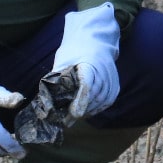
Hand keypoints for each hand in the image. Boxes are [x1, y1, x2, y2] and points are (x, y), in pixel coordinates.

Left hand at [48, 3, 121, 118]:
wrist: (95, 41)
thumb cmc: (75, 51)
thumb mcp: (62, 61)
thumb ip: (57, 79)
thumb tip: (47, 100)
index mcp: (89, 64)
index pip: (87, 85)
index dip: (80, 101)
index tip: (73, 114)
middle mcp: (104, 72)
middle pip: (92, 97)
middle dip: (79, 110)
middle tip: (65, 121)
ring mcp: (111, 80)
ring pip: (99, 102)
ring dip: (87, 111)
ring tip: (73, 115)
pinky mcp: (115, 86)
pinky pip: (106, 102)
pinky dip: (95, 108)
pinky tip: (86, 110)